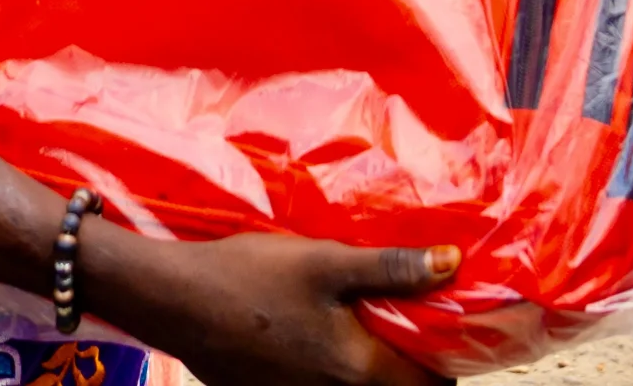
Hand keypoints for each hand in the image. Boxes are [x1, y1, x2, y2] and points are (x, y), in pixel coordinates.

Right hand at [101, 231, 456, 385]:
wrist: (179, 301)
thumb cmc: (253, 277)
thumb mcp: (328, 261)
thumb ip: (392, 270)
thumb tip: (453, 264)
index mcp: (355, 370)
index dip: (444, 364)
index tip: (449, 332)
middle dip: (409, 367)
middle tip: (412, 323)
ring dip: (371, 370)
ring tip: (372, 325)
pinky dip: (335, 372)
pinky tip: (326, 333)